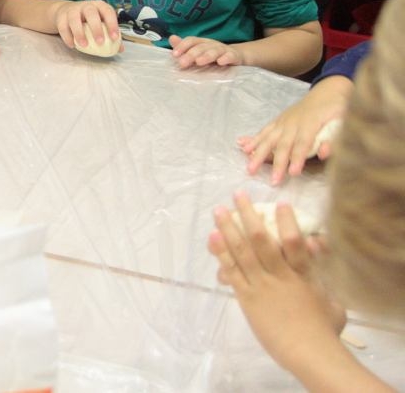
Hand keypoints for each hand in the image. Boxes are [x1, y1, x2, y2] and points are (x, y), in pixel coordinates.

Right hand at [52, 0, 122, 53]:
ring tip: (84, 46)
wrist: (67, 12)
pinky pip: (63, 26)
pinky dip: (67, 37)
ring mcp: (72, 9)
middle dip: (96, 28)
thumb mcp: (100, 23)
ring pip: (74, 19)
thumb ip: (109, 35)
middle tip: (100, 42)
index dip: (112, 24)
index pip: (108, 12)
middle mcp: (86, 5)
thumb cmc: (89, 20)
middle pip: (91, 13)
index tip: (115, 38)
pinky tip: (72, 45)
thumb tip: (120, 49)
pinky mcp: (61, 16)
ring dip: (79, 33)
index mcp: (99, 6)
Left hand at [170, 35, 243, 68]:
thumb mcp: (198, 52)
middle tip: (182, 63)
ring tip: (199, 62)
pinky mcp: (235, 56)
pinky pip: (231, 56)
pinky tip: (221, 62)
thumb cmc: (213, 55)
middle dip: (191, 54)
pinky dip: (226, 58)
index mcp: (202, 43)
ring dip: (207, 55)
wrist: (237, 56)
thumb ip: (184, 47)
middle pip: (201, 47)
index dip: (182, 46)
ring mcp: (224, 50)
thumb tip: (171, 38)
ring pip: (215, 51)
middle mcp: (212, 44)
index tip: (174, 55)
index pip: (191, 41)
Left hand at [208, 194, 347, 373]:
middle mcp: (279, 275)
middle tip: (239, 195)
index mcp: (303, 275)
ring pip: (241, 251)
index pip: (295, 242)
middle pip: (262, 240)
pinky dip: (221, 253)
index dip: (287, 221)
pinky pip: (231, 271)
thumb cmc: (325, 331)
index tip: (280, 203)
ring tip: (218, 210)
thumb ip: (323, 275)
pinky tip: (212, 238)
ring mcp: (261, 285)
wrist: (307, 352)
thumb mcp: (334, 301)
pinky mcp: (246, 298)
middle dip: (248, 215)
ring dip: (228, 228)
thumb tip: (319, 247)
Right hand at [240, 76, 350, 184]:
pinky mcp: (278, 121)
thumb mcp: (344, 119)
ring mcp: (283, 121)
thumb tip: (323, 153)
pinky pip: (264, 131)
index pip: (303, 143)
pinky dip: (253, 139)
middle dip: (276, 163)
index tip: (293, 173)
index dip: (297, 158)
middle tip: (273, 181)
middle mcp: (293, 122)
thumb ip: (334, 137)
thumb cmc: (338, 108)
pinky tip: (242, 147)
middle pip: (282, 144)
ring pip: (269, 138)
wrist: (329, 90)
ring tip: (250, 168)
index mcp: (310, 123)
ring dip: (258, 154)